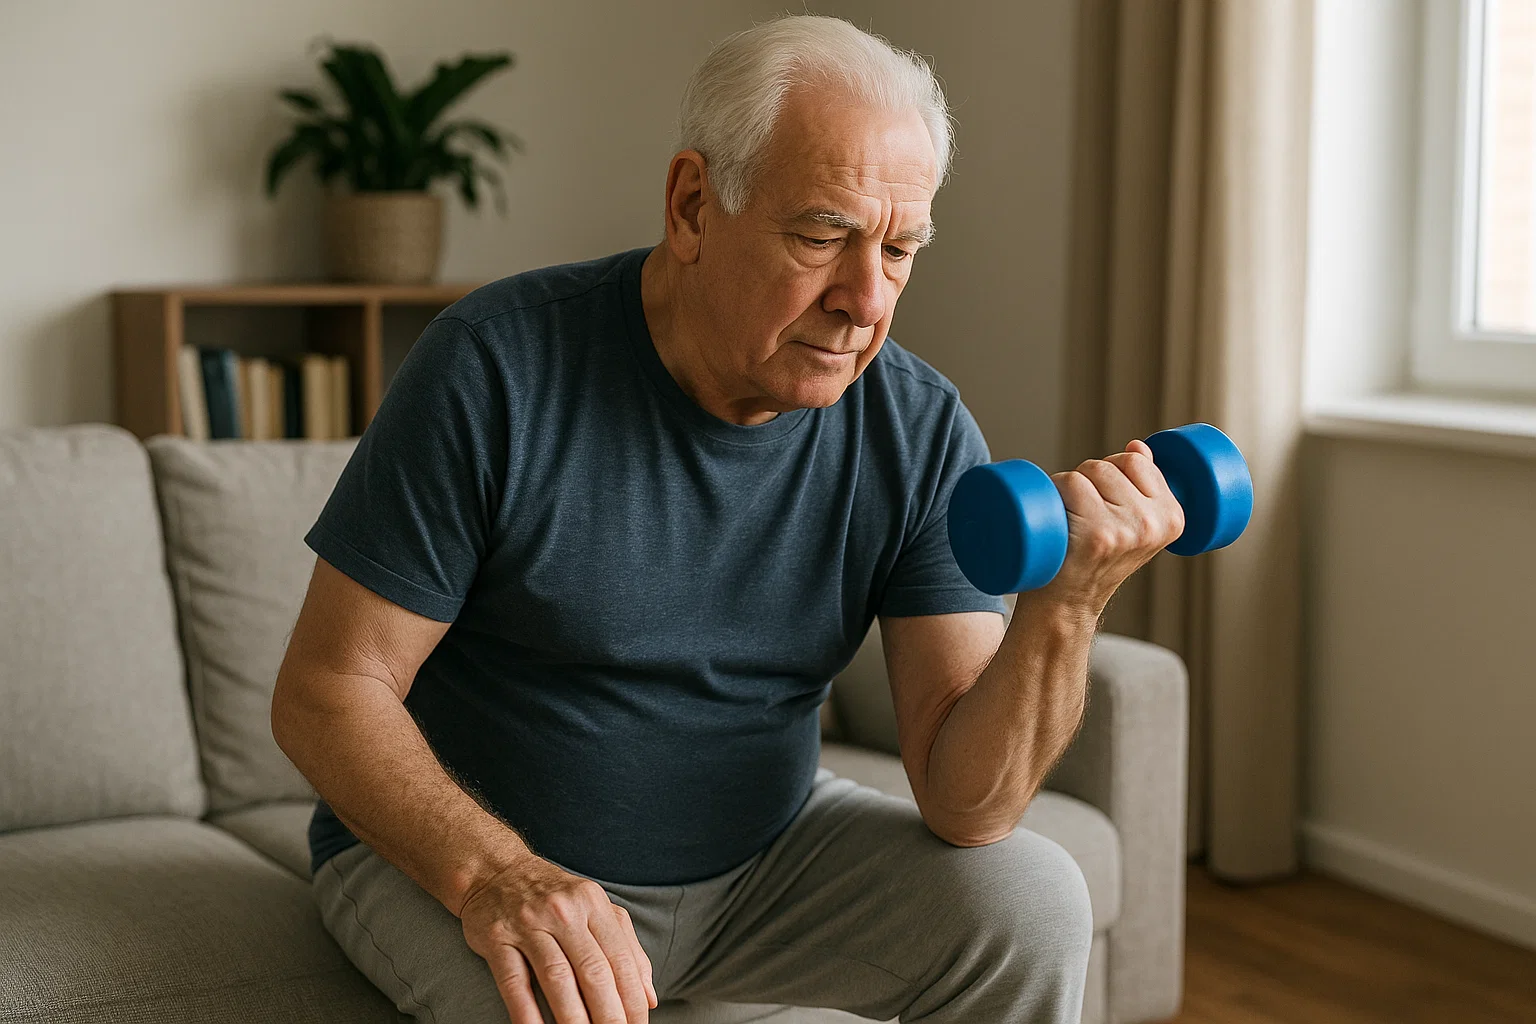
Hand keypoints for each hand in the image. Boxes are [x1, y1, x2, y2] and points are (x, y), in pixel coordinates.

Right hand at [458, 852, 656, 1023]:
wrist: (494, 870)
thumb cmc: (553, 896)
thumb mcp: (594, 908)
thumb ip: (626, 947)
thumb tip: (649, 997)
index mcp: (592, 903)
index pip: (620, 958)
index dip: (632, 998)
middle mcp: (563, 911)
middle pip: (592, 971)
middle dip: (608, 1013)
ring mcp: (528, 923)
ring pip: (557, 978)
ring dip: (574, 1018)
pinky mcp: (496, 938)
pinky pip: (514, 982)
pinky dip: (527, 1013)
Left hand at [1042, 439, 1185, 615]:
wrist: (1067, 603)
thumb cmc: (1094, 560)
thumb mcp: (1133, 525)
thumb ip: (1143, 484)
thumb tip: (1138, 446)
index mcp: (1172, 518)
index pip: (1137, 461)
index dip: (1112, 471)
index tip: (1104, 499)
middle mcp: (1154, 524)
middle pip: (1110, 464)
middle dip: (1089, 478)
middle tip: (1083, 514)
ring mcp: (1126, 530)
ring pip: (1088, 471)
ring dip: (1068, 486)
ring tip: (1070, 519)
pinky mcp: (1096, 535)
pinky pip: (1069, 483)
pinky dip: (1053, 492)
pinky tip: (1057, 520)